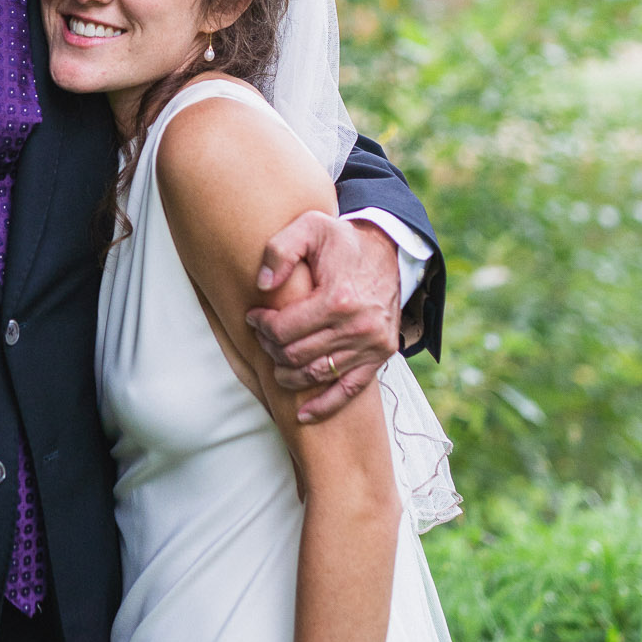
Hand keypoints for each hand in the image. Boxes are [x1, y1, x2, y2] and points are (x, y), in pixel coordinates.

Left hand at [246, 216, 399, 422]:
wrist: (389, 249)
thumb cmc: (343, 240)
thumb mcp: (310, 227)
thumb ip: (280, 251)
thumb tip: (262, 286)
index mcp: (338, 299)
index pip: (284, 329)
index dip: (260, 326)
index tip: (252, 317)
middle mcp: (358, 327)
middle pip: (296, 355)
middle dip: (270, 348)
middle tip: (262, 336)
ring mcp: (372, 345)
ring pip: (316, 374)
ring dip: (288, 374)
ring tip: (275, 362)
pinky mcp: (381, 355)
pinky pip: (350, 389)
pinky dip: (325, 405)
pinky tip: (302, 415)